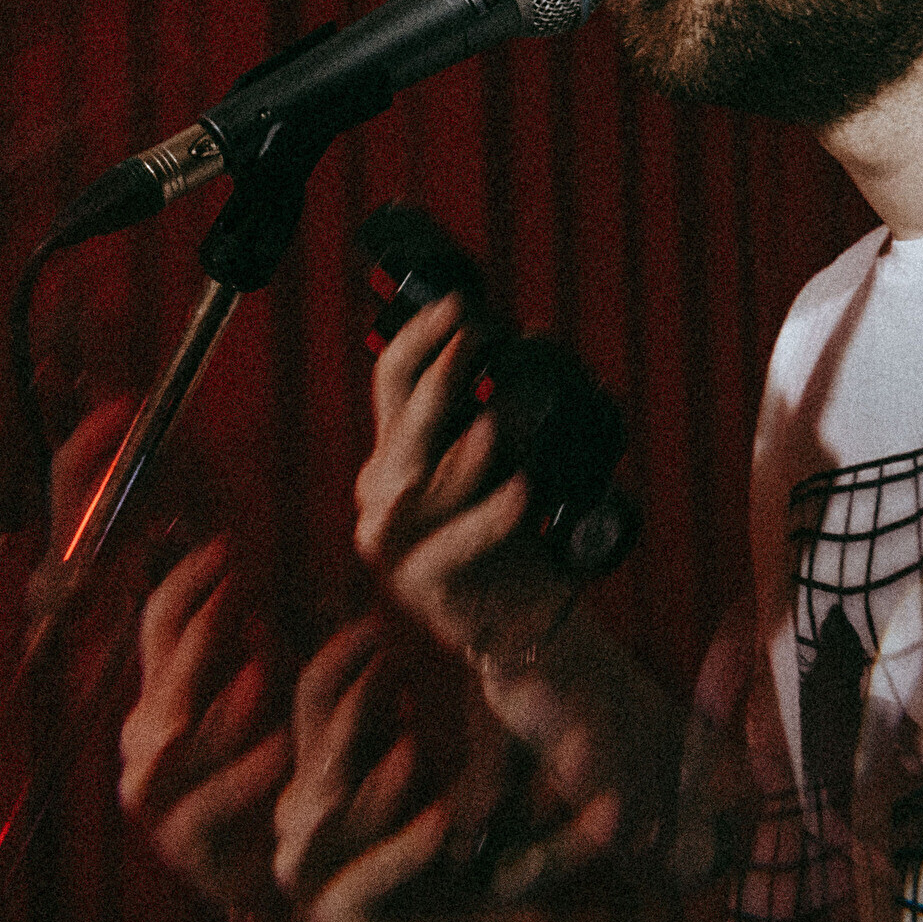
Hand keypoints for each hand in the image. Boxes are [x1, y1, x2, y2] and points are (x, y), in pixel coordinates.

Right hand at [118, 537, 296, 921]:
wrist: (272, 876)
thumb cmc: (271, 772)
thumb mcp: (260, 703)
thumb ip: (250, 647)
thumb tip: (253, 572)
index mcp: (165, 695)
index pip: (160, 623)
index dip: (188, 582)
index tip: (229, 546)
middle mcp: (151, 738)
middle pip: (168, 671)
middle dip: (204, 628)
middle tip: (241, 589)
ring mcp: (158, 792)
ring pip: (176, 739)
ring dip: (221, 702)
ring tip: (264, 670)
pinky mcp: (183, 842)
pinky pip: (208, 802)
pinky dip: (244, 774)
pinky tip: (282, 749)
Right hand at [274, 611, 514, 921]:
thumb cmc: (471, 864)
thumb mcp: (483, 790)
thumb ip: (490, 734)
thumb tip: (522, 659)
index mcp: (335, 772)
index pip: (318, 700)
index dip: (342, 658)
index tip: (380, 624)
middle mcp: (312, 817)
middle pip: (319, 745)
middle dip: (350, 700)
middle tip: (384, 654)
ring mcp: (318, 869)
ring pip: (331, 808)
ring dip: (368, 772)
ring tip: (413, 745)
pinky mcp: (341, 918)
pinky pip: (367, 878)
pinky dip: (403, 851)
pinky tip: (442, 825)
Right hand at [357, 293, 579, 669]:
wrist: (528, 617)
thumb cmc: (519, 531)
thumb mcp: (514, 457)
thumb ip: (513, 403)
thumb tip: (536, 334)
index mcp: (400, 450)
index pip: (393, 379)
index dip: (421, 337)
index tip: (462, 305)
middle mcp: (386, 489)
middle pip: (400, 423)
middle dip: (436, 379)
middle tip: (472, 341)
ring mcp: (394, 540)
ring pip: (418, 486)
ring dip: (458, 456)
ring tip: (491, 426)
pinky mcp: (419, 584)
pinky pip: (451, 546)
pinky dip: (487, 519)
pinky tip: (520, 494)